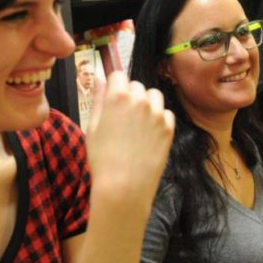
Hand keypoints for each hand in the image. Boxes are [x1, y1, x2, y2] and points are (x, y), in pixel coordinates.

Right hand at [86, 71, 174, 205]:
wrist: (124, 186)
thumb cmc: (102, 159)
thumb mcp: (93, 127)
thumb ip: (98, 99)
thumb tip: (99, 79)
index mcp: (118, 96)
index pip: (119, 76)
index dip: (114, 86)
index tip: (112, 99)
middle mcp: (140, 100)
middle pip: (136, 86)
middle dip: (130, 96)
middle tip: (123, 118)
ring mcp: (158, 113)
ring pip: (154, 96)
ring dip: (147, 104)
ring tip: (137, 125)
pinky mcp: (169, 128)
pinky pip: (166, 113)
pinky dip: (159, 119)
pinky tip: (148, 135)